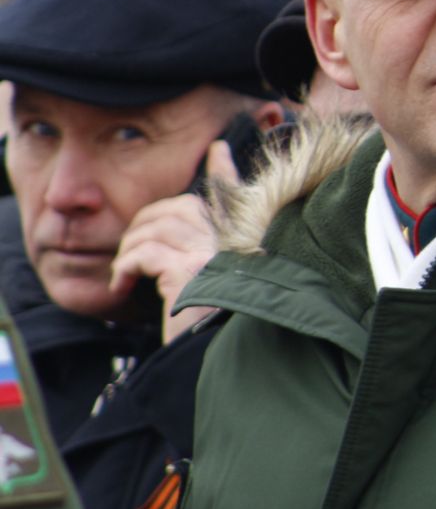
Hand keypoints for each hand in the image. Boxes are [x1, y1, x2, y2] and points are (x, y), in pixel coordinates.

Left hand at [108, 140, 237, 341]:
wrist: (210, 358)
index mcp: (242, 245)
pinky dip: (125, 267)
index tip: (219, 150)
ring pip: (157, 226)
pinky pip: (144, 253)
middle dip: (147, 222)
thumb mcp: (211, 292)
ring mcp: (212, 254)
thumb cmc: (209, 331)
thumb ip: (201, 267)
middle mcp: (233, 244)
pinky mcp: (187, 270)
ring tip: (123, 275)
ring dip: (130, 249)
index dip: (225, 171)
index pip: (235, 196)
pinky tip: (121, 287)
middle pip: (181, 207)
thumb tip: (179, 253)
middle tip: (131, 252)